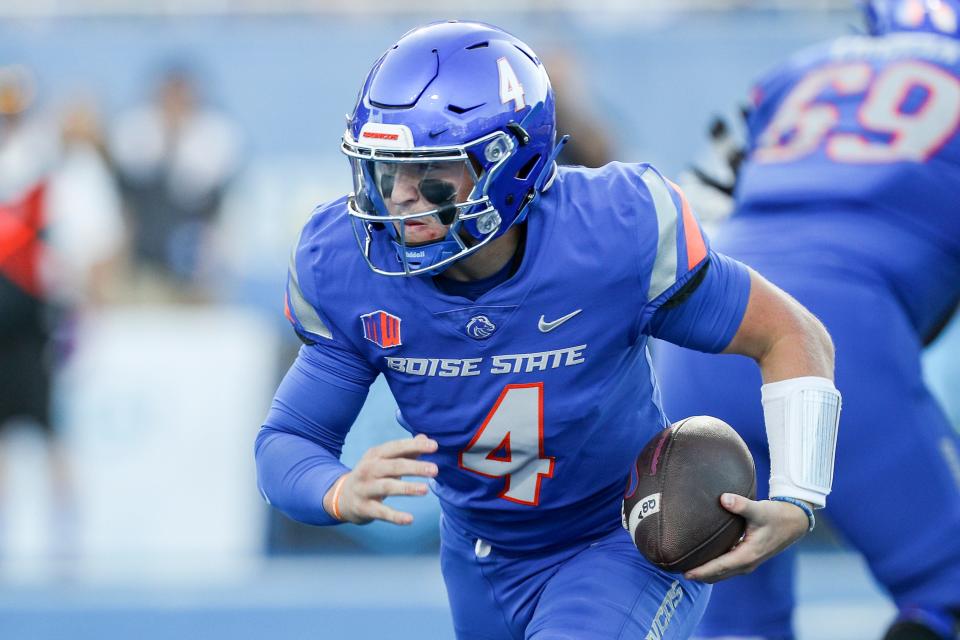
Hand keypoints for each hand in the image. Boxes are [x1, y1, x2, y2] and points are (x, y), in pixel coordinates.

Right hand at [324, 434, 438, 525]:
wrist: (342, 497)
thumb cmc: (372, 475)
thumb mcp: (384, 460)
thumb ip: (406, 450)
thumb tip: (425, 438)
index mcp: (375, 455)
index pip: (396, 447)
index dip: (415, 446)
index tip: (435, 446)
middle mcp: (368, 469)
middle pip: (394, 466)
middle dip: (415, 467)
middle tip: (435, 469)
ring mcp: (364, 488)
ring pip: (387, 487)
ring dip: (407, 488)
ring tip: (425, 490)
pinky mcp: (364, 508)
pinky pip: (381, 512)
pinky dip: (395, 516)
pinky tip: (410, 519)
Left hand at [683, 493, 809, 582]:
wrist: (794, 522)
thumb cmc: (776, 516)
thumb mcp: (759, 509)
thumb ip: (741, 504)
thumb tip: (723, 498)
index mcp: (748, 555)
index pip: (720, 567)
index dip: (702, 571)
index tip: (685, 573)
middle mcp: (747, 563)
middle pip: (718, 575)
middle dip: (699, 575)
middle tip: (676, 570)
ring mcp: (747, 563)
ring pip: (721, 573)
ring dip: (705, 573)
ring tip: (685, 567)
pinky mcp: (747, 558)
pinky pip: (726, 567)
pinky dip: (713, 567)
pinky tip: (701, 558)